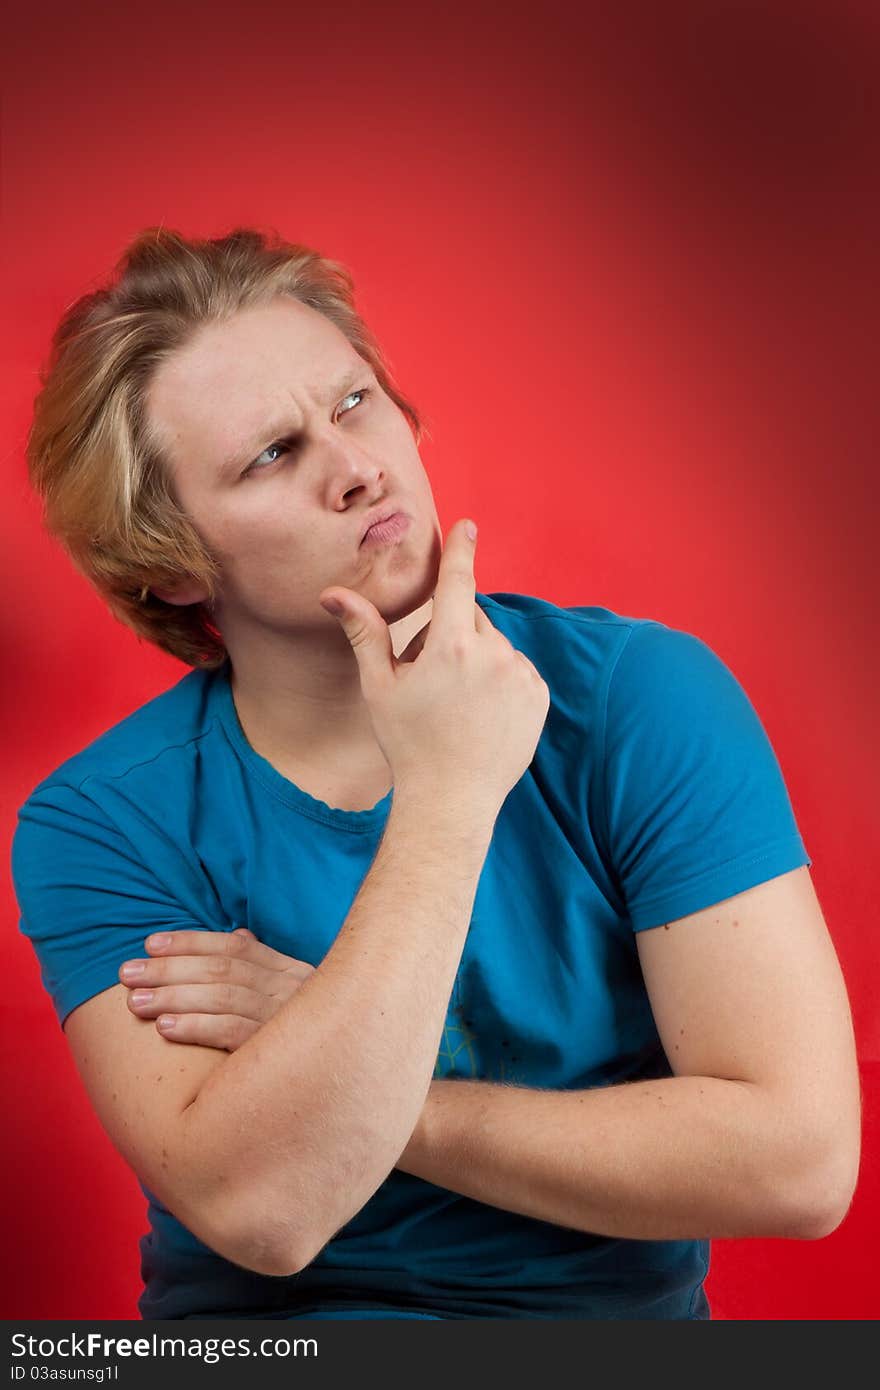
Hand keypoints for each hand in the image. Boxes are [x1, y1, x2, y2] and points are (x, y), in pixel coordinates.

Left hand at [118, 928, 313, 1050]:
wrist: (344, 1086)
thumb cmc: (303, 1040)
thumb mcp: (289, 996)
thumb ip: (263, 966)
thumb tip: (240, 934)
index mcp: (290, 970)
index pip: (236, 946)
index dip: (190, 942)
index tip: (149, 944)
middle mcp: (292, 990)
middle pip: (223, 969)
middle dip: (169, 969)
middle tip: (127, 974)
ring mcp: (287, 1021)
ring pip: (224, 997)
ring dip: (173, 996)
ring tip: (135, 1002)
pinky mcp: (280, 1056)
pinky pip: (232, 1034)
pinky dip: (196, 1027)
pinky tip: (165, 1028)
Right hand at [319, 518, 549, 812]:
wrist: (452, 799)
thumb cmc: (408, 743)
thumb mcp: (380, 687)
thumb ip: (365, 633)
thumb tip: (332, 593)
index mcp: (449, 646)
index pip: (457, 582)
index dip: (461, 550)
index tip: (468, 525)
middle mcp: (492, 654)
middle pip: (470, 618)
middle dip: (450, 634)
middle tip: (430, 679)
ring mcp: (520, 675)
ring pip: (495, 646)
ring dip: (477, 660)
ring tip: (458, 705)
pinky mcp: (539, 696)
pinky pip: (517, 671)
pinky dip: (502, 681)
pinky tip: (482, 714)